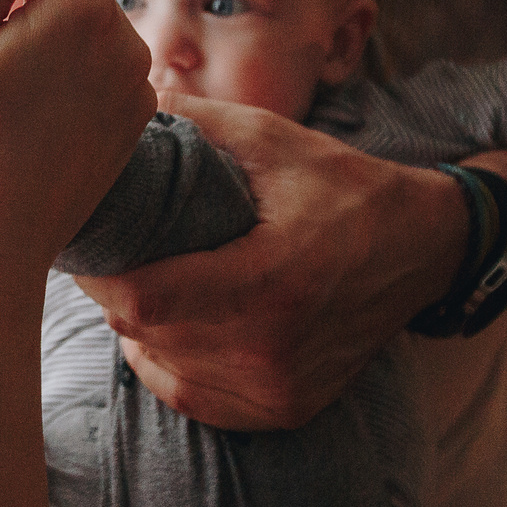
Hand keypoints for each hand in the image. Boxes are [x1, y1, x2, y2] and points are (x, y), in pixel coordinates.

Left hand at [73, 94, 465, 430]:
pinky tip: (174, 324)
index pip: (145, 297)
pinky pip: (190, 395)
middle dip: (113, 291)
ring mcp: (279, 387)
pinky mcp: (283, 409)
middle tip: (107, 251)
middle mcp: (274, 347)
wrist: (420, 249)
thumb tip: (115, 97)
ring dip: (139, 327)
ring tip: (145, 279)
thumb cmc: (339, 186)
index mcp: (271, 280)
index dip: (99, 273)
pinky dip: (168, 361)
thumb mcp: (270, 139)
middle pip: (144, 331)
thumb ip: (190, 120)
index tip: (85, 242)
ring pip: (159, 365)